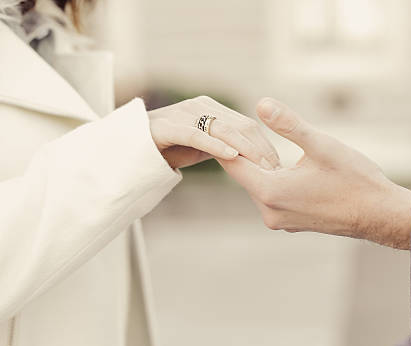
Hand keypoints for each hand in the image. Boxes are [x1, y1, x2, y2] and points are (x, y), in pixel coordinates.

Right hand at [148, 96, 279, 168]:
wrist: (128, 149)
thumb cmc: (167, 149)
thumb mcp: (202, 148)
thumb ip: (224, 148)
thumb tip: (252, 163)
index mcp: (212, 109)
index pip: (247, 126)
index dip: (266, 145)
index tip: (279, 167)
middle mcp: (200, 106)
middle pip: (241, 126)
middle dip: (261, 150)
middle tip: (277, 172)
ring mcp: (183, 114)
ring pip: (223, 129)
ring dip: (246, 150)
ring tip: (262, 168)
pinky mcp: (167, 126)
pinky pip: (196, 135)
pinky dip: (216, 145)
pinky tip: (232, 156)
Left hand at [219, 98, 410, 249]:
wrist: (380, 214)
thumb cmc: (355, 179)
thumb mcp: (322, 146)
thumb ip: (289, 125)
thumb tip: (261, 103)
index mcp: (271, 192)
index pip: (232, 163)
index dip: (226, 141)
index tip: (222, 121)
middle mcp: (269, 211)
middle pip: (244, 175)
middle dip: (245, 151)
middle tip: (241, 124)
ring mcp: (280, 220)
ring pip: (259, 185)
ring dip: (262, 165)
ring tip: (262, 140)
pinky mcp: (292, 223)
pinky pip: (273, 197)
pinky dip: (274, 179)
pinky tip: (286, 165)